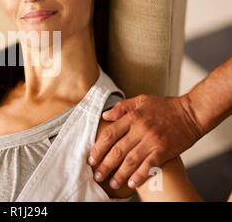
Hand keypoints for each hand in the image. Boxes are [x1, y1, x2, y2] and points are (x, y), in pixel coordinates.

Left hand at [88, 94, 203, 188]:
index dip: (98, 148)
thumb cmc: (166, 106)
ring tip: (112, 182)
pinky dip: (139, 176)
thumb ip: (122, 107)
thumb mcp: (141, 100)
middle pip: (117, 150)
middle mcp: (140, 130)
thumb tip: (105, 116)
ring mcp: (152, 141)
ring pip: (131, 160)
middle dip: (105, 165)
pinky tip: (131, 184)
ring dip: (119, 174)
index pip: (110, 134)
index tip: (91, 159)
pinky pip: (149, 165)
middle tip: (97, 176)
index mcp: (132, 117)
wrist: (192, 112)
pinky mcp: (164, 150)